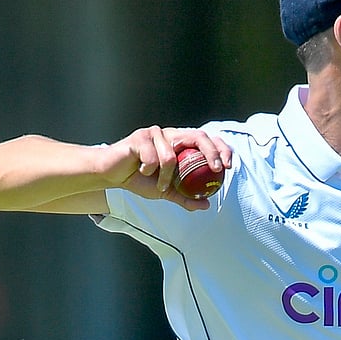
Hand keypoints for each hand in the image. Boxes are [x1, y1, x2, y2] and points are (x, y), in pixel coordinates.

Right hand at [105, 127, 231, 210]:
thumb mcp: (166, 192)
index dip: (221, 148)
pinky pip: (153, 157)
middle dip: (211, 152)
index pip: (206, 140)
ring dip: (166, 176)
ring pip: (171, 156)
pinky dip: (149, 170)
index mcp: (181, 144)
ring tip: (157, 182)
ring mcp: (156, 133)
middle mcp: (172, 135)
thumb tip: (206, 205)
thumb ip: (185, 198)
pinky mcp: (141, 136)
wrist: (111, 176)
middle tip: (216, 169)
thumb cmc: (140, 180)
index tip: (229, 166)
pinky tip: (140, 170)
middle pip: (198, 136)